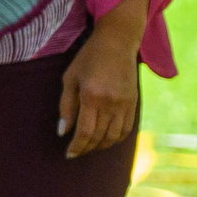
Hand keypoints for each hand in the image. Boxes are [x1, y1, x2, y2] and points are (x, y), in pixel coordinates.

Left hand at [58, 25, 141, 156]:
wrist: (117, 42)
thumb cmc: (88, 58)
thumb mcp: (70, 78)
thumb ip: (66, 107)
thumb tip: (63, 132)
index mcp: (92, 96)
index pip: (85, 132)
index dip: (77, 147)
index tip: (68, 154)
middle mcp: (111, 103)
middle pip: (99, 137)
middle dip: (86, 148)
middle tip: (76, 152)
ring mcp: (125, 104)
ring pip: (114, 137)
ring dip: (101, 146)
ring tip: (89, 147)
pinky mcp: (134, 103)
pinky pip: (126, 129)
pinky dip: (116, 139)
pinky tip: (105, 139)